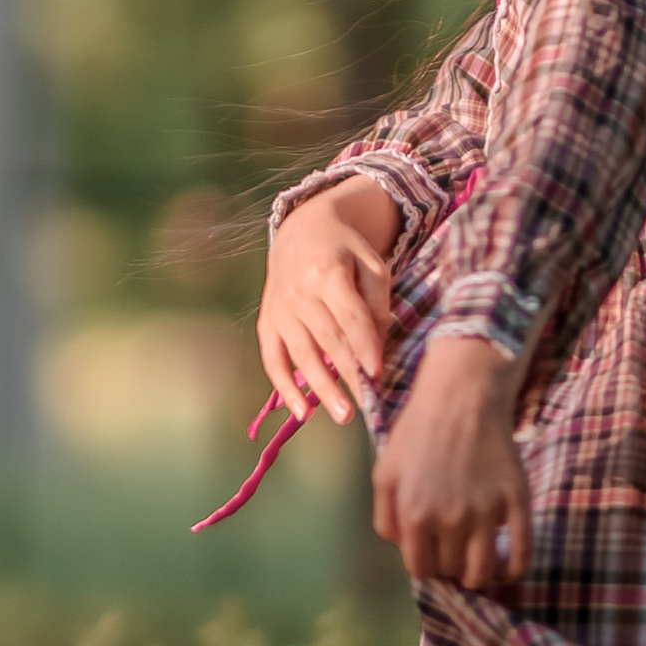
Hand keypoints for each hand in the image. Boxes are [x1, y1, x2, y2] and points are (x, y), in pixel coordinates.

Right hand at [258, 178, 394, 425]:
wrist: (303, 231)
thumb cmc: (347, 252)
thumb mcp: (372, 265)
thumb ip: (377, 304)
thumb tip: (376, 352)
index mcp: (328, 270)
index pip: (349, 316)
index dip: (364, 346)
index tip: (378, 374)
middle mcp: (299, 290)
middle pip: (327, 339)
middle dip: (348, 375)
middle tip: (366, 406)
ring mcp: (279, 308)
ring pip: (302, 354)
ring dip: (321, 388)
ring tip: (343, 415)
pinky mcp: (267, 321)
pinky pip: (273, 359)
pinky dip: (284, 388)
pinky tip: (301, 413)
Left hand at [372, 334, 532, 589]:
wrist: (464, 394)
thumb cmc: (420, 430)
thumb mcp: (385, 472)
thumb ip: (385, 517)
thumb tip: (403, 548)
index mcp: (414, 515)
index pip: (421, 569)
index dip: (426, 565)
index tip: (432, 555)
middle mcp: (450, 520)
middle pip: (452, 570)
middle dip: (450, 564)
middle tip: (453, 548)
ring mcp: (486, 512)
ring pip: (483, 571)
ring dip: (479, 574)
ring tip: (478, 561)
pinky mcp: (515, 501)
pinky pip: (521, 551)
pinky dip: (515, 568)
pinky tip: (508, 566)